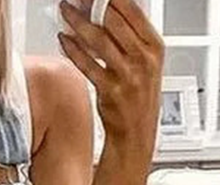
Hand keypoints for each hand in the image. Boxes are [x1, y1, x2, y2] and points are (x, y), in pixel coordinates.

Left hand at [57, 0, 163, 156]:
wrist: (136, 136)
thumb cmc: (139, 99)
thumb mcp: (147, 64)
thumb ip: (132, 37)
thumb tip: (109, 10)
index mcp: (155, 47)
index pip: (133, 9)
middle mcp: (144, 59)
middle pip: (114, 20)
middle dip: (91, 4)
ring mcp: (128, 75)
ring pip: (98, 39)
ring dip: (78, 22)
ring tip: (65, 11)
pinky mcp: (110, 90)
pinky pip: (87, 64)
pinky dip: (73, 49)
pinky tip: (64, 39)